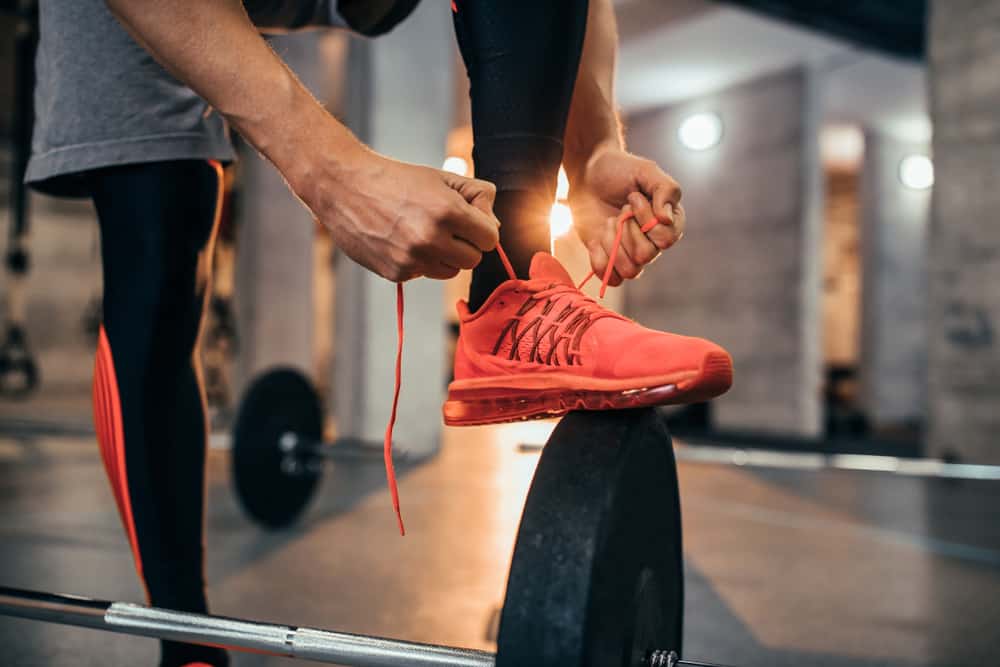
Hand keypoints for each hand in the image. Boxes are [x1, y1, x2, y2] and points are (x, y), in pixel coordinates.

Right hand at [295, 149, 500, 281]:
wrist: (344, 187)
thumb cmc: (395, 179)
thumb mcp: (441, 177)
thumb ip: (477, 196)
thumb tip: (493, 225)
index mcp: (447, 211)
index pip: (490, 239)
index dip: (482, 229)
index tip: (468, 221)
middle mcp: (431, 239)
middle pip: (473, 260)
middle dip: (465, 245)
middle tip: (446, 227)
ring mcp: (412, 259)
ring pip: (450, 272)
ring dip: (444, 256)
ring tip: (422, 232)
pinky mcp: (396, 273)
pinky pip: (423, 274)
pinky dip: (418, 261)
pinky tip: (401, 240)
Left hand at [569, 147, 684, 285]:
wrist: (588, 175)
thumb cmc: (619, 170)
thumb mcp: (646, 170)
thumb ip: (665, 189)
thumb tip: (666, 219)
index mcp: (669, 222)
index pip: (665, 239)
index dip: (645, 220)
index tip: (633, 197)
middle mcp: (653, 242)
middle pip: (646, 256)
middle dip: (627, 231)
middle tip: (620, 211)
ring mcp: (631, 253)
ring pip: (630, 271)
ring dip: (613, 244)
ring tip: (608, 223)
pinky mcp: (610, 260)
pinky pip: (611, 278)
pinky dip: (600, 259)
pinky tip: (597, 239)